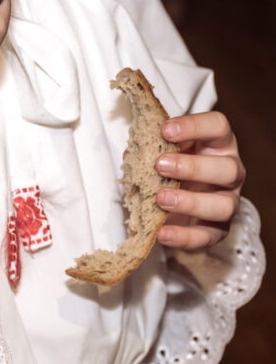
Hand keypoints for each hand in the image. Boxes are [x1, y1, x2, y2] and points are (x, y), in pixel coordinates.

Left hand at [155, 111, 244, 249]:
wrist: (182, 198)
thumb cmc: (174, 164)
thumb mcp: (165, 149)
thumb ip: (151, 147)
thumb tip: (131, 153)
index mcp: (218, 143)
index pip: (218, 127)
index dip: (194, 126)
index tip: (165, 130)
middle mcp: (230, 171)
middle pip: (228, 169)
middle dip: (193, 167)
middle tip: (159, 166)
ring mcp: (228, 201)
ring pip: (225, 205)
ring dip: (191, 202)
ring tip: (161, 199)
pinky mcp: (219, 229)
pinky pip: (208, 236)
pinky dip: (184, 236)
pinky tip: (162, 232)